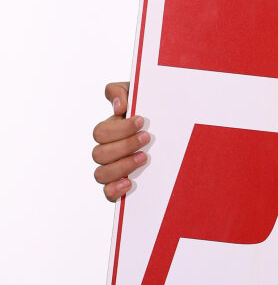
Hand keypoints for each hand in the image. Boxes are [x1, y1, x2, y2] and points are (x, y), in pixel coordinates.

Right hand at [92, 82, 149, 200]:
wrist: (171, 130)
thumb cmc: (151, 112)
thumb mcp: (139, 95)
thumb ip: (121, 91)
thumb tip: (118, 107)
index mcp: (109, 130)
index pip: (100, 132)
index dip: (119, 128)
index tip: (141, 121)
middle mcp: (107, 151)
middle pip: (99, 154)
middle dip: (124, 145)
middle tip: (147, 138)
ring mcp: (112, 169)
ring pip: (100, 174)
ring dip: (122, 166)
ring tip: (145, 157)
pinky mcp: (119, 186)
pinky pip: (107, 193)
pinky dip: (115, 189)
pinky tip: (130, 182)